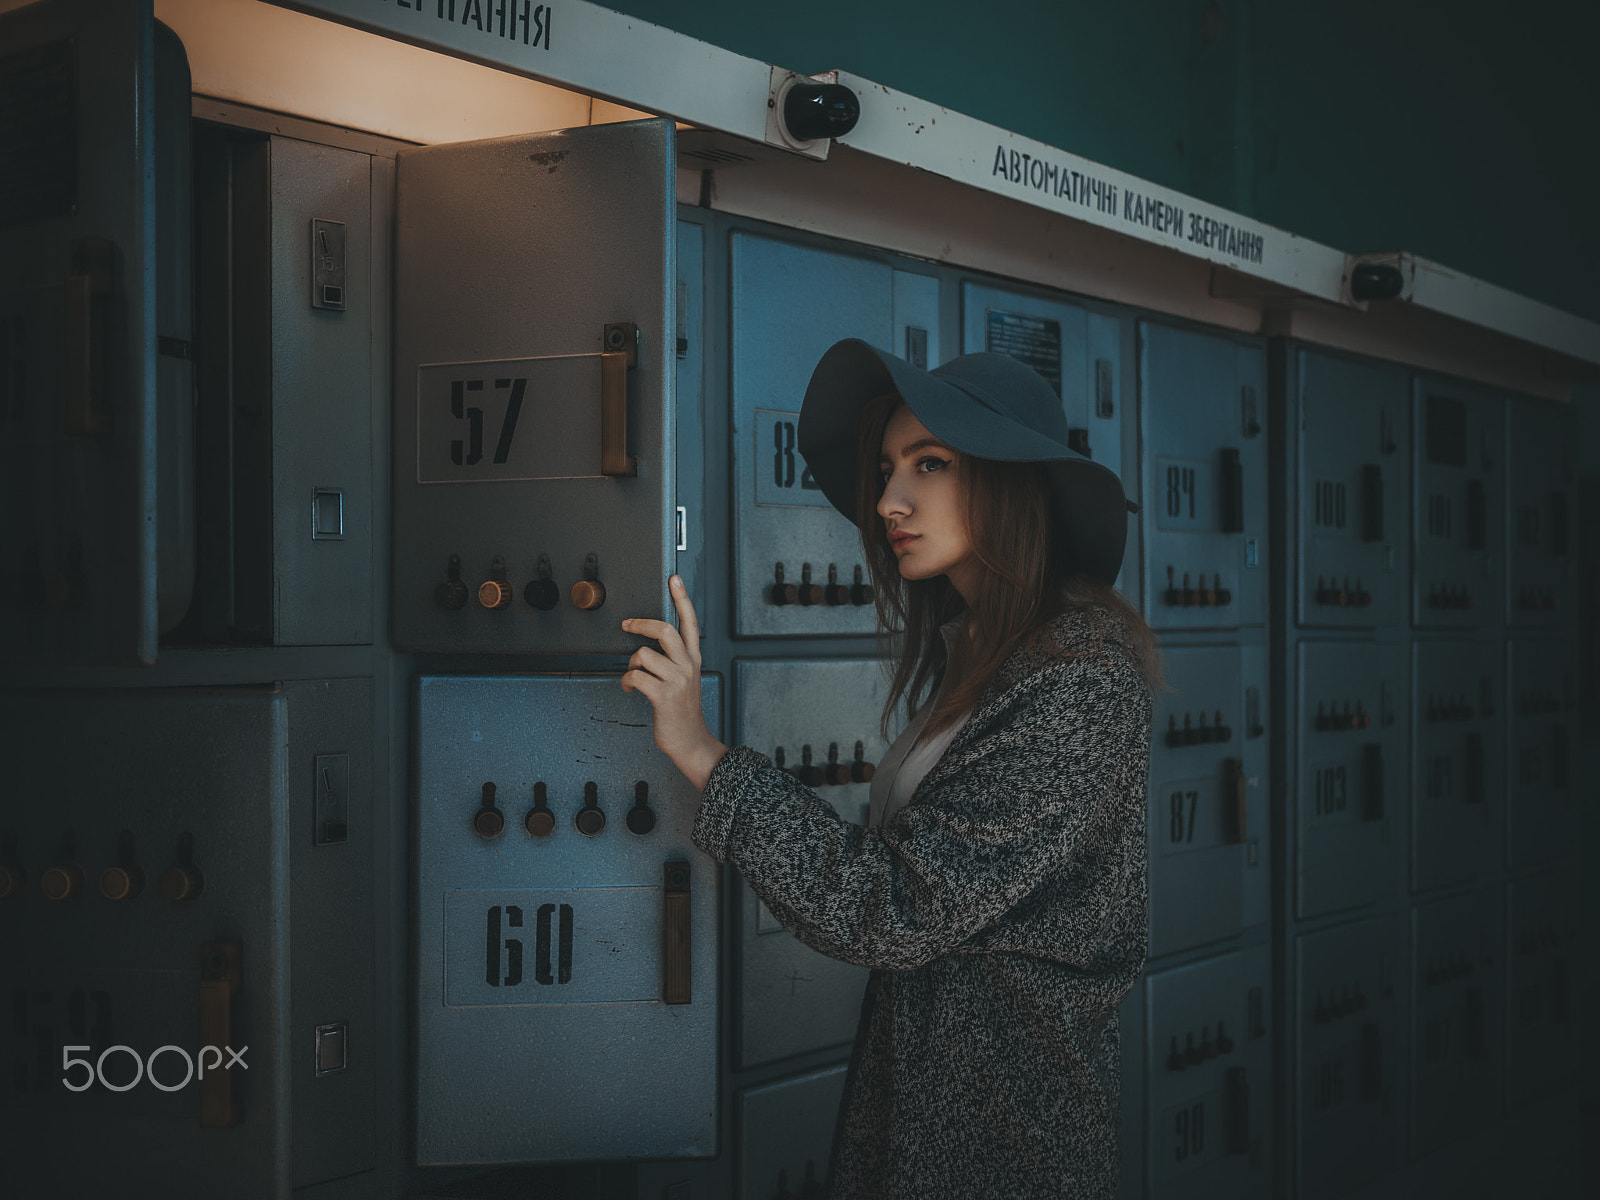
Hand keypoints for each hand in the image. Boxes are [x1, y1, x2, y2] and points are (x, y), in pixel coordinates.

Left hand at [620, 575, 727, 791]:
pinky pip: (635, 677)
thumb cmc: (683, 710)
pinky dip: (626, 681)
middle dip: (642, 624)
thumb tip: (650, 644)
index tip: (674, 580)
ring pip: (644, 654)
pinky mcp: (663, 696)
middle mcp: (687, 665)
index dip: (682, 598)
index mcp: (693, 658)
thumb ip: (674, 658)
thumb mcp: (685, 678)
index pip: (690, 621)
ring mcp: (676, 681)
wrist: (691, 741)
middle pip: (666, 630)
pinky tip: (629, 688)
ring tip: (633, 674)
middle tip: (628, 624)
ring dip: (631, 664)